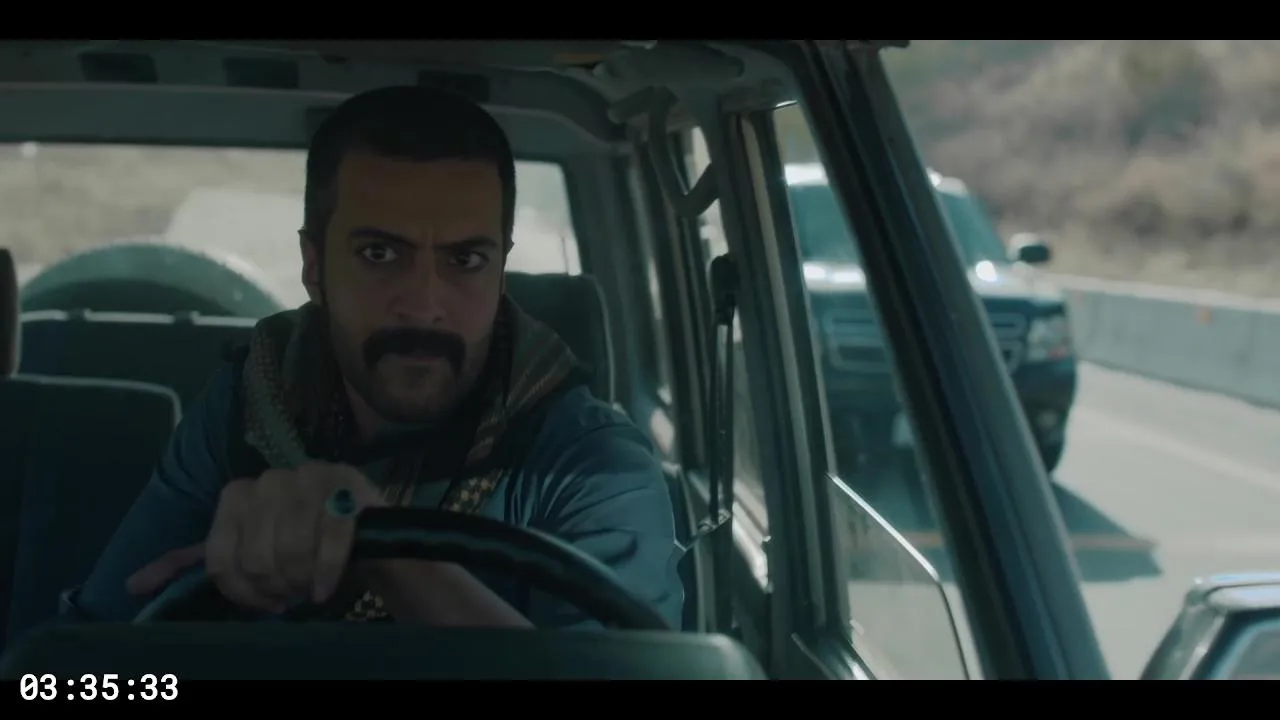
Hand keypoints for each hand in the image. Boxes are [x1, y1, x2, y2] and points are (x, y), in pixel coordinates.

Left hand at [206, 461, 384, 612]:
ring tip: (309, 589)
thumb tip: (135, 585)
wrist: (365, 526)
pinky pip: (330, 540)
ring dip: (301, 581)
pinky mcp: (346, 485)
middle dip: (276, 587)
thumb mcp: (249, 547)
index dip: (242, 592)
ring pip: (291, 549)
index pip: (222, 558)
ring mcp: (309, 478)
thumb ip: (200, 562)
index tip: (265, 602)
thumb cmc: (302, 539)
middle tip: (292, 593)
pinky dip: (326, 572)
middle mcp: (269, 480)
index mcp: (237, 494)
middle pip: (256, 557)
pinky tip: (325, 588)